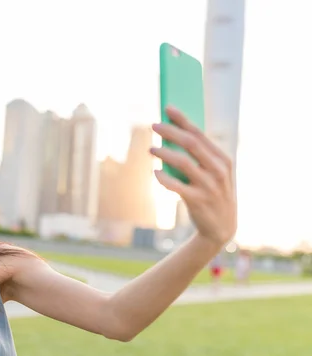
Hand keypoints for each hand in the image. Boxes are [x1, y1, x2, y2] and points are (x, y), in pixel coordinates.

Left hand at [150, 106, 236, 247]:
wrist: (221, 228)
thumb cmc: (212, 193)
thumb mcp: (214, 173)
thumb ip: (199, 156)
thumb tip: (172, 135)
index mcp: (223, 159)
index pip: (200, 134)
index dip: (182, 119)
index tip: (167, 108)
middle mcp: (218, 170)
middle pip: (191, 144)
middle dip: (170, 131)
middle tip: (154, 125)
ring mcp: (209, 186)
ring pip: (182, 162)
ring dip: (163, 153)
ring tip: (150, 149)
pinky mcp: (198, 201)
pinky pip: (176, 186)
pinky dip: (164, 179)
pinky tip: (155, 173)